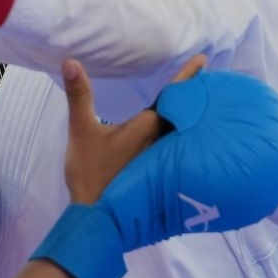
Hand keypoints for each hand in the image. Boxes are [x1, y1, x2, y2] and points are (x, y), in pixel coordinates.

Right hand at [62, 54, 205, 204]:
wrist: (98, 217)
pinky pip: (175, 147)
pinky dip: (180, 134)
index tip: (204, 59)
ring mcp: (161, 160)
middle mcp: (161, 142)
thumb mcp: (81, 130)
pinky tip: (178, 136)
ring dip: (189, 115)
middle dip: (194, 94)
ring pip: (181, 131)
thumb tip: (70, 61)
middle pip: (184, 113)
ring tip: (199, 100)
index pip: (173, 95)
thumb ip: (79, 96)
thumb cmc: (91, 172)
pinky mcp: (157, 173)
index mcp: (148, 128)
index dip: (187, 76)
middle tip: (207, 76)